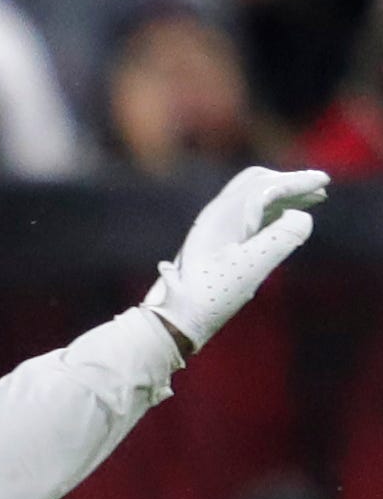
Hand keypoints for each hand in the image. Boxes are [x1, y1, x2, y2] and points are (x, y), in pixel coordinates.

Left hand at [147, 166, 327, 354]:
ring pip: (250, 197)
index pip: (268, 185)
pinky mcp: (210, 241)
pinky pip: (243, 213)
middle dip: (289, 182)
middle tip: (318, 189)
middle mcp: (216, 214)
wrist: (174, 318)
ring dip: (279, 195)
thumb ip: (284, 236)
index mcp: (226, 214)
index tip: (324, 180)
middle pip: (257, 182)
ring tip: (309, 201)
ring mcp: (211, 227)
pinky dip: (267, 209)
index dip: (299, 181)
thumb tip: (301, 216)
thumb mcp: (254, 265)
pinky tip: (281, 219)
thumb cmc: (212, 295)